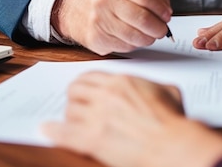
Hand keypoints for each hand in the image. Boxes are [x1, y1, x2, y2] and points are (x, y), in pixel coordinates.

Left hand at [42, 72, 221, 166]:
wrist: (172, 145)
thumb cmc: (174, 121)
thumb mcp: (169, 91)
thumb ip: (154, 86)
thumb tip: (154, 90)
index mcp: (122, 82)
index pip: (90, 77)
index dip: (84, 84)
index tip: (81, 90)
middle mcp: (106, 95)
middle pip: (75, 91)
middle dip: (73, 98)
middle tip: (74, 105)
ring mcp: (97, 117)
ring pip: (69, 111)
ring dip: (69, 117)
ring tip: (72, 123)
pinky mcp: (92, 139)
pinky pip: (63, 133)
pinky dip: (53, 131)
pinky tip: (47, 130)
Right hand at [53, 0, 172, 54]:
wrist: (74, 9)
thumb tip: (166, 10)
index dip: (161, 9)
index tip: (167, 14)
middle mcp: (104, 1)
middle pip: (142, 19)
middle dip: (159, 27)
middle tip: (162, 29)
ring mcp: (99, 22)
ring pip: (136, 37)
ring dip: (149, 38)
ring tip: (150, 34)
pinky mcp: (97, 40)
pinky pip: (126, 47)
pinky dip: (135, 44)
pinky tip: (133, 37)